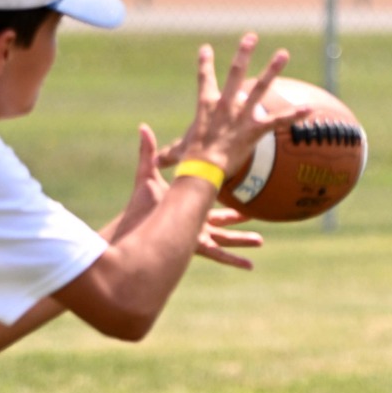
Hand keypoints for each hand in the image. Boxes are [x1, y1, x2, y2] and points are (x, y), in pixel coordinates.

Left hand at [117, 123, 264, 268]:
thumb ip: (148, 152)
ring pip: (224, 239)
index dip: (221, 193)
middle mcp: (191, 223)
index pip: (207, 198)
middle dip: (237, 218)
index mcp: (184, 205)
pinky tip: (250, 266)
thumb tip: (143, 127)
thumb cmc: (138, 204)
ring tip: (260, 241)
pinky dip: (235, 261)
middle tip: (254, 213)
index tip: (233, 185)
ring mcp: (194, 236)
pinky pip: (219, 256)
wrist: (131, 228)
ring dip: (242, 240)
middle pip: (220, 220)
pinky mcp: (195, 247)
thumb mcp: (148, 174)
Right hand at [176, 32, 307, 174]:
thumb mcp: (178, 152)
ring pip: (260, 87)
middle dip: (243, 53)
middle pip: (235, 73)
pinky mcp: (256, 129)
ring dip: (272, 70)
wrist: (204, 167)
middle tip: (251, 36)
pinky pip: (278, 121)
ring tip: (283, 53)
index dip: (204, 64)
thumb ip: (168, 154)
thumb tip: (156, 163)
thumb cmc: (191, 159)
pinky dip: (294, 116)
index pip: (204, 80)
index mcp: (207, 105)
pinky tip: (309, 109)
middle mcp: (226, 105)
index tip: (206, 48)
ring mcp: (242, 115)